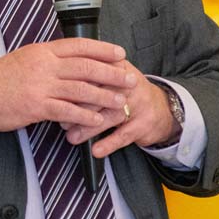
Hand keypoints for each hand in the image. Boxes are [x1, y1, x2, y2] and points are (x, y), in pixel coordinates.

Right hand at [0, 38, 135, 131]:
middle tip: (129, 78)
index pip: (79, 46)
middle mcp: (44, 65)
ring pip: (81, 89)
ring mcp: (41, 85)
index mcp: (42, 51)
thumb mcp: (24, 59)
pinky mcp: (37, 106)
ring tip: (121, 101)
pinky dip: (86, 116)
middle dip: (111, 73)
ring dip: (105, 96)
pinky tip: (98, 120)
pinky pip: (68, 110)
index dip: (102, 49)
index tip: (120, 53)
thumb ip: (47, 60)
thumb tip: (69, 60)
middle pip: (86, 66)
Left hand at [62, 61, 181, 155]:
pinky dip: (108, 144)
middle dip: (78, 109)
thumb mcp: (111, 76)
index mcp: (117, 67)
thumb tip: (57, 86)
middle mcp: (129, 83)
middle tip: (61, 120)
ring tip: (72, 137)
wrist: (162, 109)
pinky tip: (96, 151)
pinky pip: (124, 135)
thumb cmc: (126, 93)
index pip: (93, 73)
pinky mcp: (145, 123)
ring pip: (110, 115)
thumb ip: (89, 76)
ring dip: (89, 128)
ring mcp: (139, 103)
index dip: (74, 86)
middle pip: (100, 94)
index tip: (57, 98)